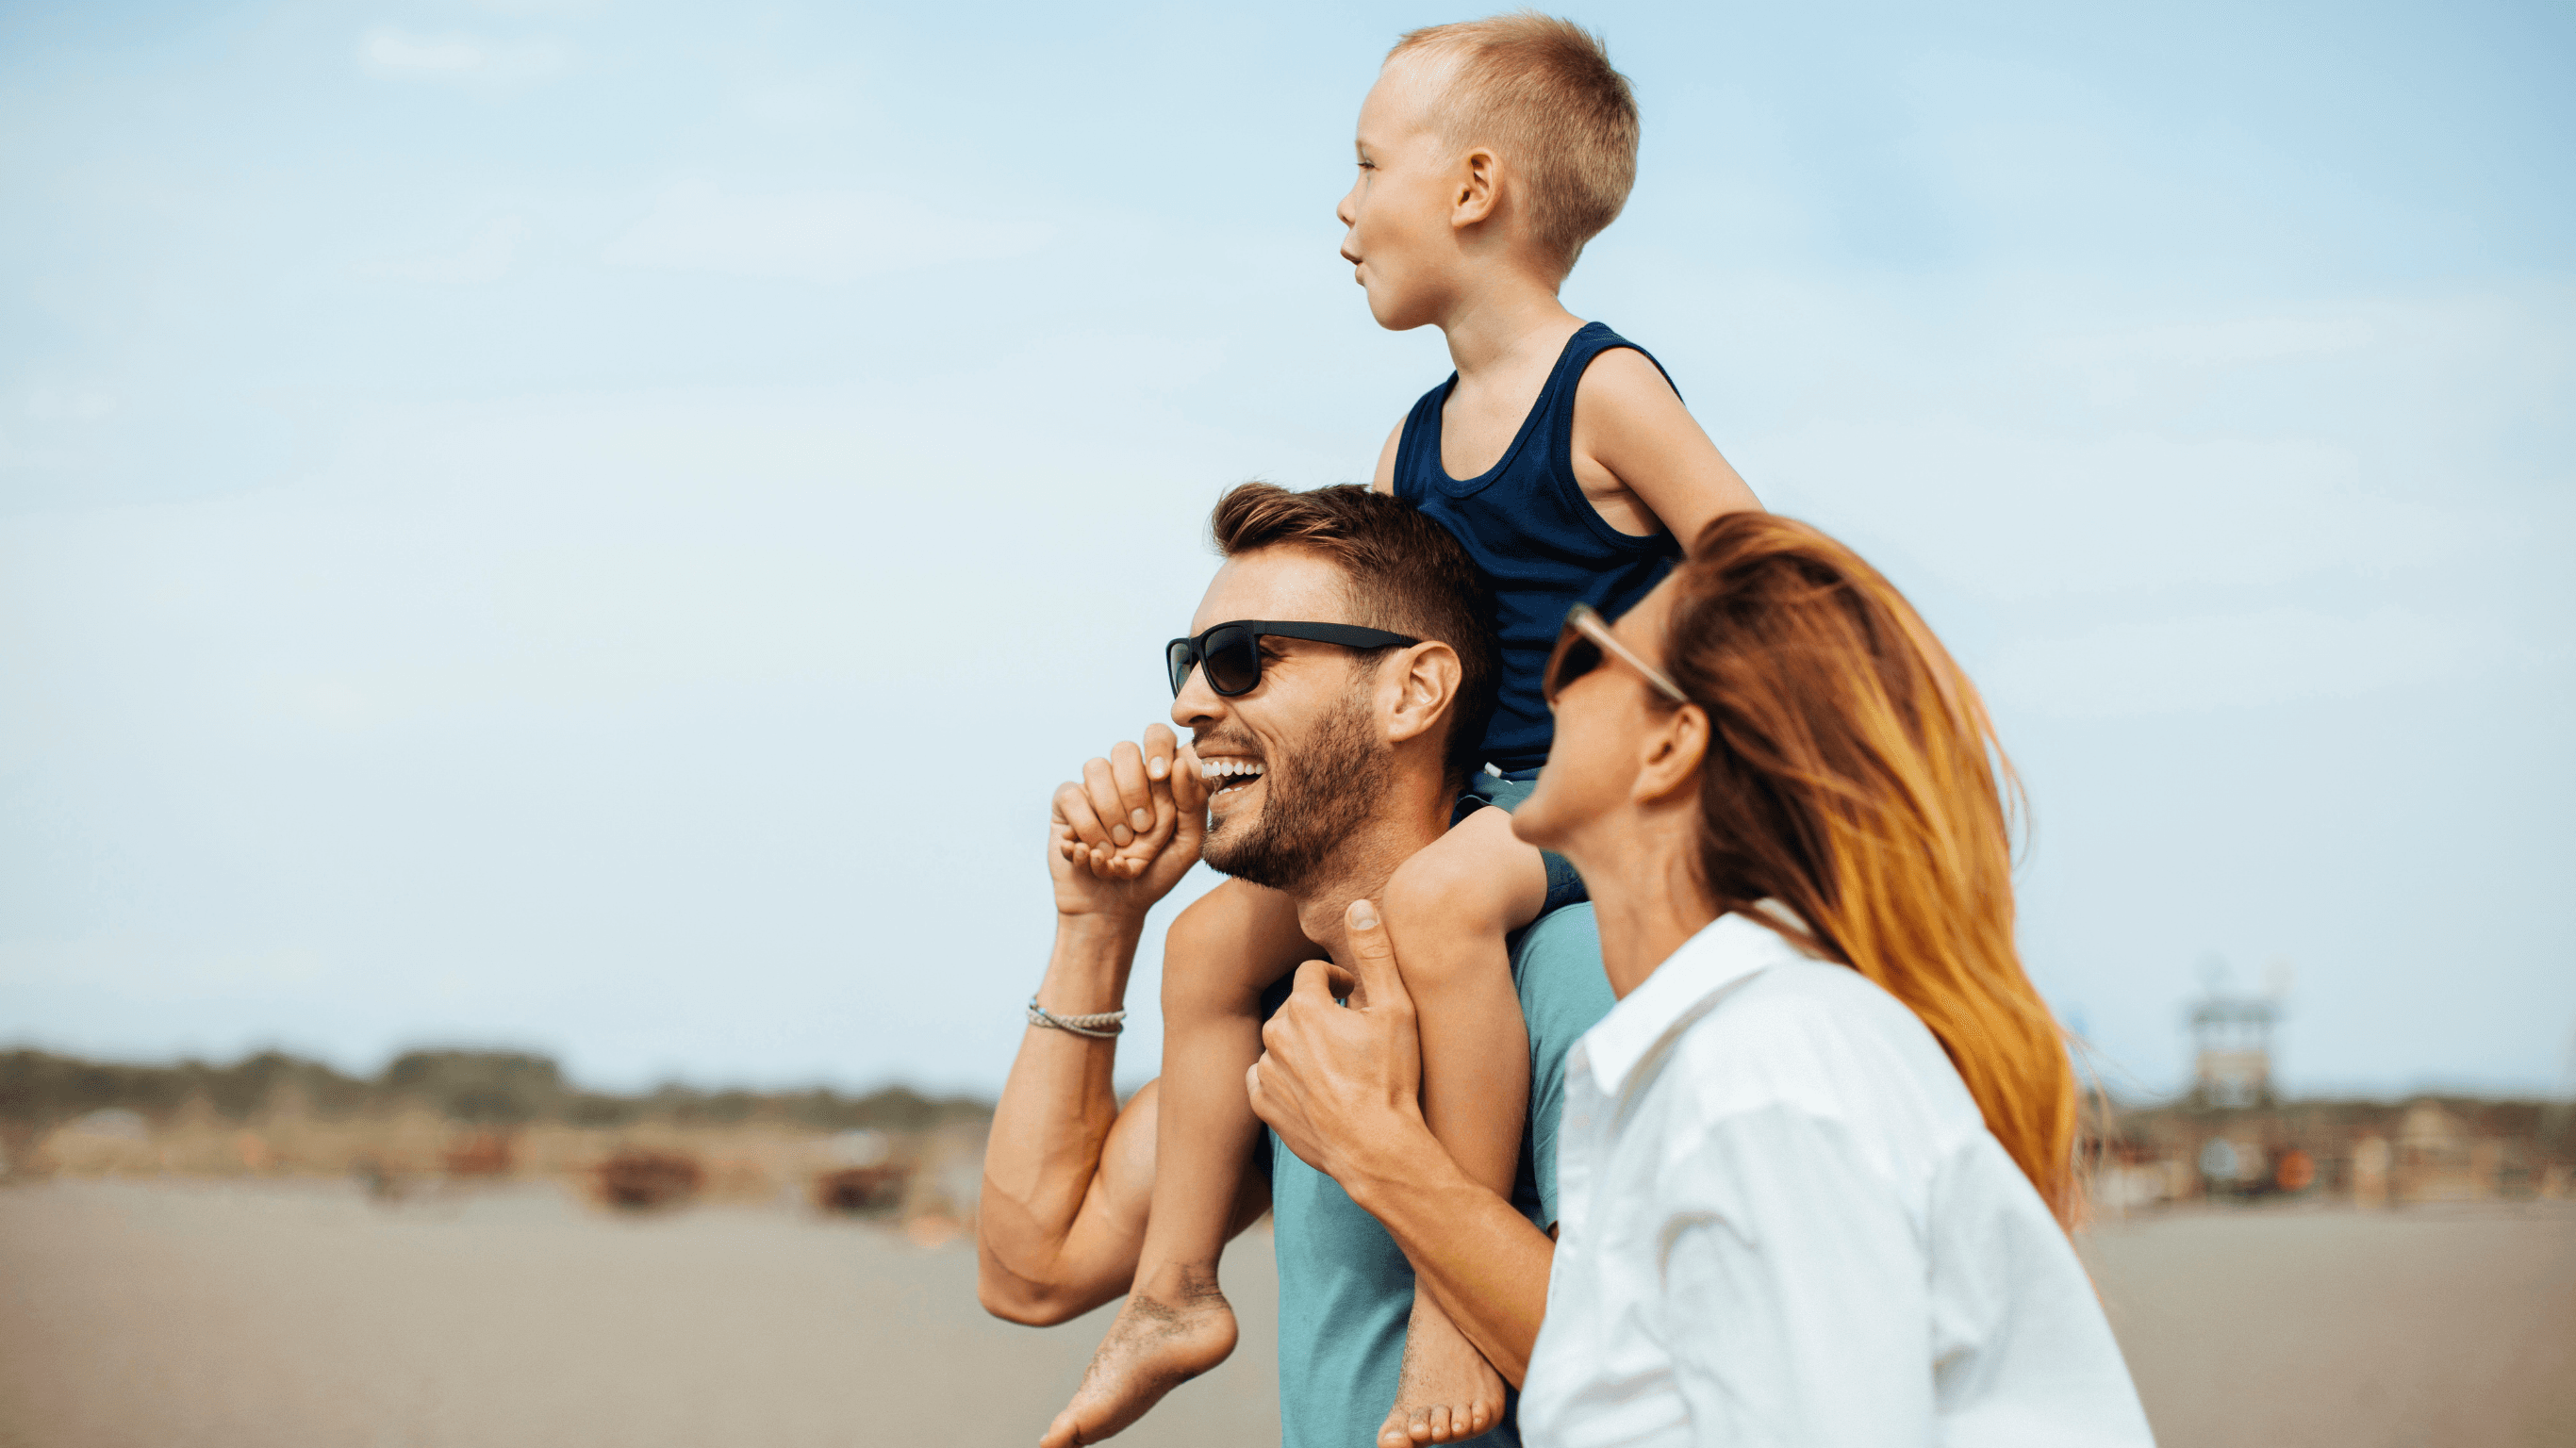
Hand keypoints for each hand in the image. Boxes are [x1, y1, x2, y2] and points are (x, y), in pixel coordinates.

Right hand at [1048, 724, 1208, 922]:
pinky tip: (1092, 853)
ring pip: (1095, 767)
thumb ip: (1192, 805)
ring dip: (1110, 811)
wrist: (1114, 908)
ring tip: (1118, 848)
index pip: (1159, 737)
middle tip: (1142, 829)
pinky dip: (1086, 827)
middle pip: (1125, 749)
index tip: (1162, 774)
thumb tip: (1180, 763)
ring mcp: (1094, 787)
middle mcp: (1125, 776)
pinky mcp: (1066, 803)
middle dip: (1134, 789)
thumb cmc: (1155, 874)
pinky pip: (1071, 795)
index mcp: (1158, 778)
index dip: (1159, 748)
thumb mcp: (1187, 846)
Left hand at [1247, 898, 1429, 1187]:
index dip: (1338, 981)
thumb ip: (1375, 952)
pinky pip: (1265, 1079)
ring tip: (1337, 1063)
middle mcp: (1276, 1036)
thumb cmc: (1392, 1079)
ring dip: (1303, 1046)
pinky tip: (1313, 1087)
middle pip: (1295, 1007)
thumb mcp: (1396, 1009)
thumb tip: (1359, 905)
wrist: (1377, 1149)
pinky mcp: (1264, 1106)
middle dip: (1320, 1013)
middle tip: (1352, 1033)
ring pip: (1280, 1043)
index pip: (1312, 973)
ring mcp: (1267, 1073)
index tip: (1357, 996)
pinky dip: (1284, 1078)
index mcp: (1304, 1006)